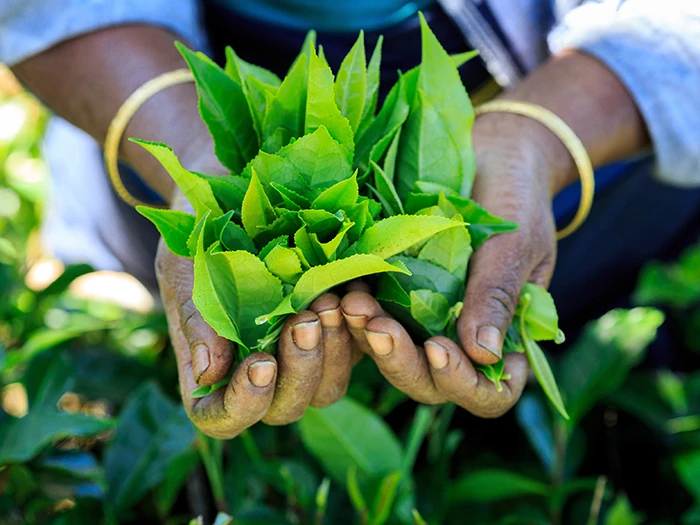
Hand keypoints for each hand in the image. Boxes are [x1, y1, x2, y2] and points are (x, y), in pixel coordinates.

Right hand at [157, 191, 362, 437]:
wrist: (236, 188)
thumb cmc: (198, 230)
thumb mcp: (185, 266)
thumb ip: (195, 317)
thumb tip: (209, 373)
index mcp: (214, 367)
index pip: (224, 417)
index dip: (244, 405)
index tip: (261, 363)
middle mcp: (261, 369)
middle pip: (285, 409)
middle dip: (300, 371)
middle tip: (304, 320)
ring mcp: (303, 351)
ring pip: (328, 388)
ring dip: (334, 352)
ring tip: (329, 301)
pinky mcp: (339, 327)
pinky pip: (360, 349)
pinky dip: (361, 328)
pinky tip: (355, 292)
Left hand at [359, 111, 562, 416]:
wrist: (490, 154)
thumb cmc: (517, 199)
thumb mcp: (516, 245)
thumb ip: (498, 296)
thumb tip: (485, 354)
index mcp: (505, 338)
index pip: (489, 391)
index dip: (463, 383)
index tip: (439, 348)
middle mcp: (461, 340)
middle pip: (431, 383)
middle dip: (401, 362)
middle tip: (377, 327)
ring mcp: (425, 321)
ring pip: (395, 357)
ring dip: (371, 340)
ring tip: (351, 304)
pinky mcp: (394, 296)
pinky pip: (373, 319)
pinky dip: (356, 313)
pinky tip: (340, 291)